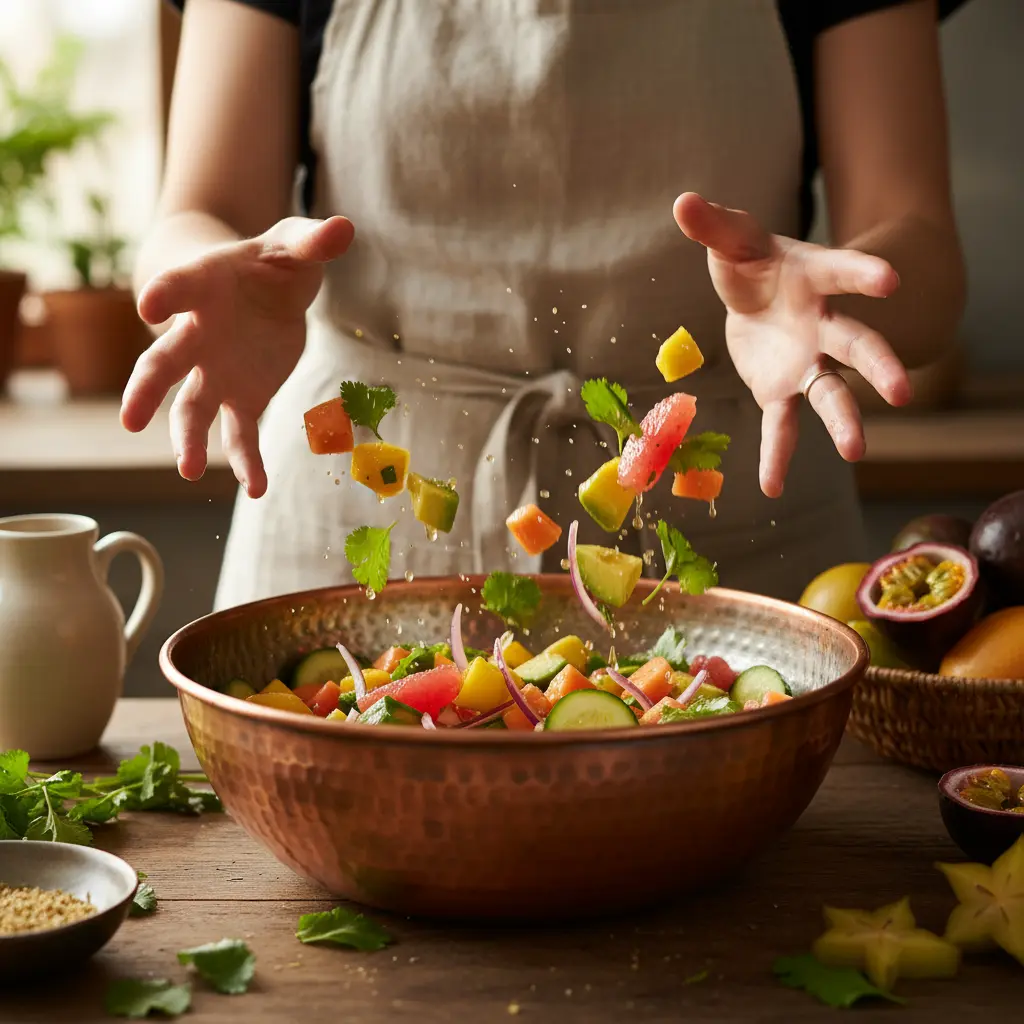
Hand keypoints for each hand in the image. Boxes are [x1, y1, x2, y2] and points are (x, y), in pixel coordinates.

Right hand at [122, 215, 353, 497]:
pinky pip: (239, 435)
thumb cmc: (272, 262)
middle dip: (146, 390)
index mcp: (204, 286)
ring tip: (189, 470)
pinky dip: (247, 462)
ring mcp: (215, 371)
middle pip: (163, 364)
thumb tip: (343, 228)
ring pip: (191, 410)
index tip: (150, 306)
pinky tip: (257, 489)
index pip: (178, 288)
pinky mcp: (242, 398)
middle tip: (129, 419)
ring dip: (187, 440)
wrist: (264, 290)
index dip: (165, 294)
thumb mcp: (295, 244)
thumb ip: (314, 239)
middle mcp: (198, 334)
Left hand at [674, 193, 911, 497]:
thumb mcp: (732, 242)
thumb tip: (681, 202)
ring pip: (832, 393)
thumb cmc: (752, 264)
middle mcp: (823, 324)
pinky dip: (777, 455)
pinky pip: (784, 425)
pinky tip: (771, 487)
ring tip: (856, 452)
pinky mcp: (783, 390)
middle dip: (878, 365)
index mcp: (816, 278)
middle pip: (857, 344)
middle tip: (901, 392)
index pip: (844, 273)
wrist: (756, 299)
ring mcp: (808, 361)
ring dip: (844, 420)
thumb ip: (712, 226)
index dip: (864, 275)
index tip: (890, 281)